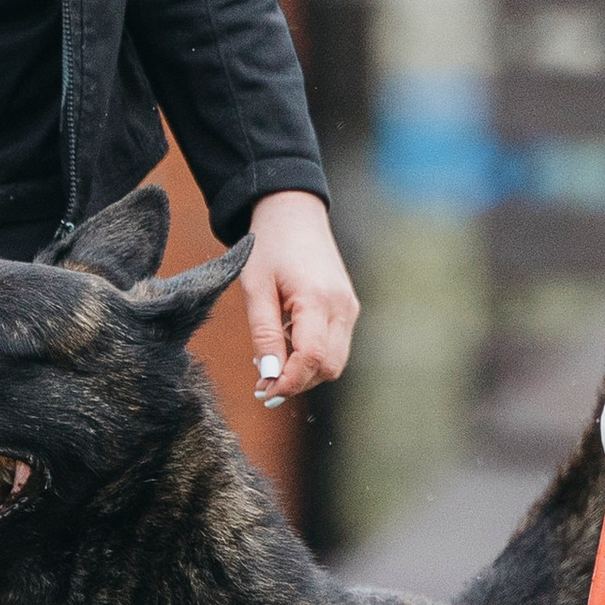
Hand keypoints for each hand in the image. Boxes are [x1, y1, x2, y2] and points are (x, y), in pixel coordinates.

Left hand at [240, 190, 358, 404]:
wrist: (293, 214)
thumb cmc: (270, 247)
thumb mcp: (255, 289)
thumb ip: (263, 334)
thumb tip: (269, 375)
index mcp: (318, 298)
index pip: (312, 357)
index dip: (289, 381)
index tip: (264, 391)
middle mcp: (342, 306)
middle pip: (328, 366)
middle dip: (298, 381)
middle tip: (264, 383)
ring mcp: (349, 308)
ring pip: (335, 361)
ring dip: (305, 370)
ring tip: (273, 360)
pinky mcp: (348, 308)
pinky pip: (335, 345)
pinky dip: (313, 355)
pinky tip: (288, 344)